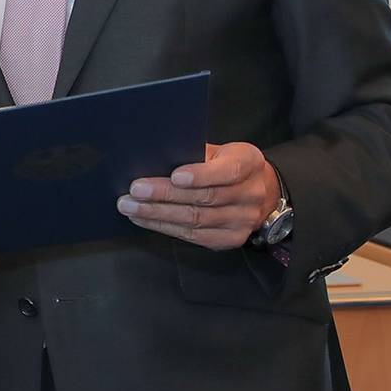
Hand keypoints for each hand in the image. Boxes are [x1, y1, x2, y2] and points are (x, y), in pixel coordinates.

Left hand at [118, 142, 279, 249]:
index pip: (227, 171)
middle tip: (135, 191)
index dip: (200, 175)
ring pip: (195, 219)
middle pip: (205, 198)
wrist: (258, 191)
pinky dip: (165, 227)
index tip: (175, 176)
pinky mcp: (230, 239)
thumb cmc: (227, 165)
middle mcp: (251, 194)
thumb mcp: (219, 151)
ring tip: (131, 206)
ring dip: (158, 214)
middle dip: (165, 195)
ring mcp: (243, 220)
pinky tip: (145, 219)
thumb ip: (195, 154)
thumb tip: (154, 157)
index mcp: (249, 163)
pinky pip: (193, 236)